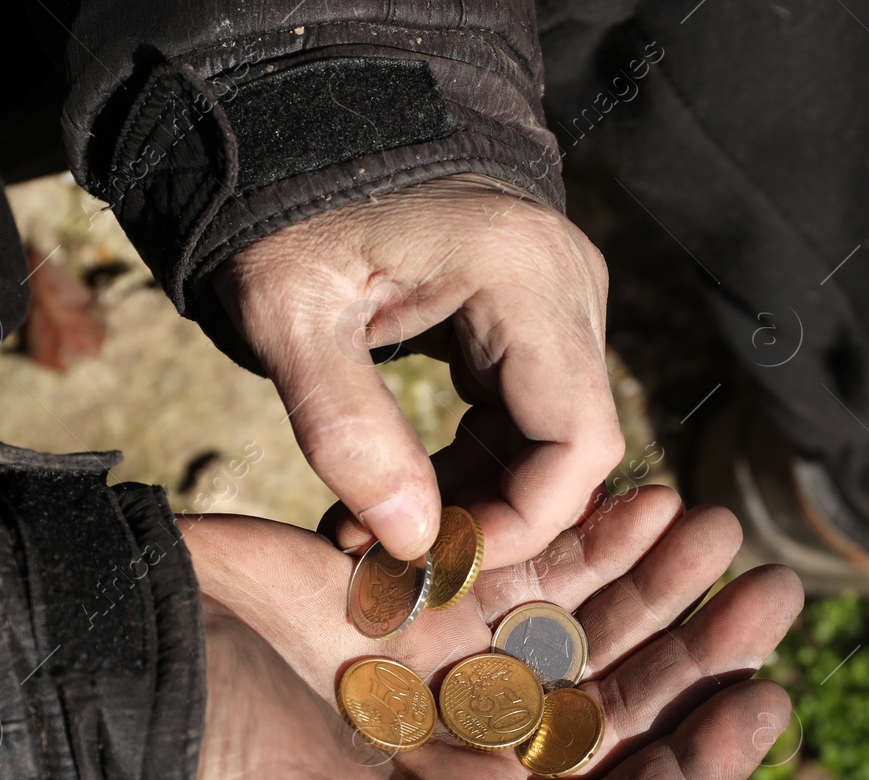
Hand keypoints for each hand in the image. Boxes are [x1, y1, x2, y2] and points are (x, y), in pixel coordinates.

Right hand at [183, 488, 802, 779]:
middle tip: (773, 587)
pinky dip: (584, 532)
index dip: (700, 761)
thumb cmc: (203, 777)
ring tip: (713, 520)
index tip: (765, 696)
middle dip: (701, 649)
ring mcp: (464, 666)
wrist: (118, 666)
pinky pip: (533, 562)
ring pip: (591, 624)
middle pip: (624, 704)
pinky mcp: (433, 594)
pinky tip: (635, 495)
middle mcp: (484, 753)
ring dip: (656, 579)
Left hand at [215, 174, 622, 566]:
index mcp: (521, 274)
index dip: (527, 521)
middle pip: (574, 446)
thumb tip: (413, 542)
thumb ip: (346, 428)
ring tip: (377, 530)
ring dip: (477, 496)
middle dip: (494, 518)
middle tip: (401, 560)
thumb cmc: (291, 207)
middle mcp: (565, 283)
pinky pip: (526, 413)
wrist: (306, 129)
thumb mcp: (290, 314)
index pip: (578, 439)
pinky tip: (400, 489)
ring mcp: (557, 295)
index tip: (441, 560)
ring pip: (552, 437)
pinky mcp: (532, 312)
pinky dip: (472, 462)